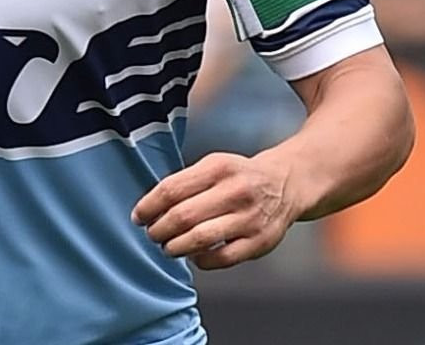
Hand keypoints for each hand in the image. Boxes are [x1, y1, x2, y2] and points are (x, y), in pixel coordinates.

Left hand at [131, 152, 299, 269]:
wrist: (285, 184)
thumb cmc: (238, 177)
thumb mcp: (214, 165)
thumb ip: (186, 182)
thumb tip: (149, 207)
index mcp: (218, 167)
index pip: (172, 189)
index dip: (149, 206)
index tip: (139, 216)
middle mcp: (235, 191)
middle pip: (182, 216)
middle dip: (159, 229)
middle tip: (152, 234)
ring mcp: (249, 218)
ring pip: (200, 239)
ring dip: (175, 247)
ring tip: (168, 247)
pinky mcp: (259, 242)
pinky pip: (222, 258)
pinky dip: (201, 260)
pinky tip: (194, 256)